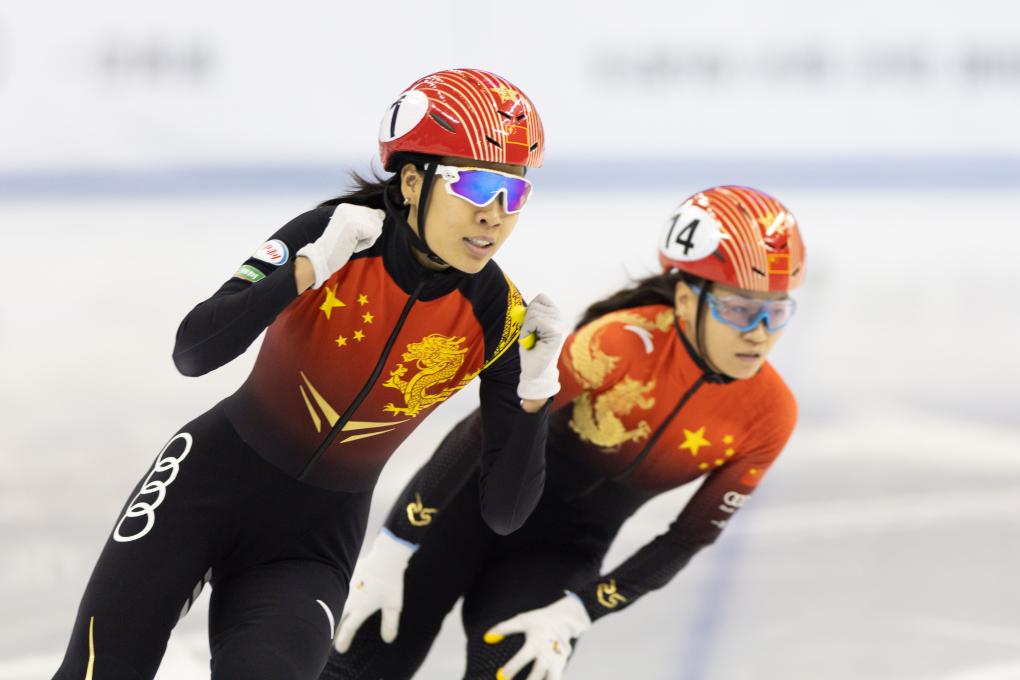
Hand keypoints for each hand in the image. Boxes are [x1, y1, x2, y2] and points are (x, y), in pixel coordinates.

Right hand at [297, 204, 384, 288]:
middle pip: (377, 218)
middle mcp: (348, 208)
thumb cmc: (338, 247)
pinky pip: (374, 234)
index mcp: (346, 207)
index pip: (373, 212)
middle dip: (370, 233)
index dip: (368, 228)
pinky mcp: (354, 225)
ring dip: (368, 239)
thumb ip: (364, 220)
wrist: (322, 257)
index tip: (352, 235)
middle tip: (353, 240)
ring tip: (352, 242)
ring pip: (377, 226)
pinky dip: (366, 243)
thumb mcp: (350, 229)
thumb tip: (382, 214)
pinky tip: (353, 245)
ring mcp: (350, 215)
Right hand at [333, 529, 415, 652]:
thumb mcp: (394, 606)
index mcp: (361, 609)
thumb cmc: (391, 582)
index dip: (343, 640)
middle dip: (331, 630)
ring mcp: (346, 587)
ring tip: (325, 620)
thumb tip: (388, 640)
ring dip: (328, 613)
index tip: (340, 650)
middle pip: (335, 618)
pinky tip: (330, 596)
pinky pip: (335, 589)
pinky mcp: (346, 575)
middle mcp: (350, 600)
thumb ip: (390, 624)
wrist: (385, 558)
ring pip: (333, 603)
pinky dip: (331, 596)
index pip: (349, 628)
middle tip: (327, 639)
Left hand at [483, 593, 590, 679]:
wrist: (564, 619)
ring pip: (551, 679)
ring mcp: (557, 660)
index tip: (500, 676)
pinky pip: (556, 679)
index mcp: (537, 641)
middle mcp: (548, 652)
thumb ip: (504, 628)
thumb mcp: (522, 620)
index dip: (512, 668)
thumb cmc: (539, 620)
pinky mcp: (562, 665)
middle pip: (538, 673)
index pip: (523, 657)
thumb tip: (487, 637)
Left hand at [516, 294, 565, 400]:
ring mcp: (560, 325)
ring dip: (526, 327)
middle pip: (536, 304)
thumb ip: (529, 315)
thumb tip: (521, 307)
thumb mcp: (530, 329)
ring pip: (534, 312)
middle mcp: (561, 320)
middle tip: (531, 336)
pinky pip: (535, 320)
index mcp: (557, 318)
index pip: (541, 298)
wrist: (536, 373)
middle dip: (527, 320)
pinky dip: (527, 330)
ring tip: (532, 340)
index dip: (531, 309)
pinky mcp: (556, 332)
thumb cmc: (532, 352)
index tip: (531, 326)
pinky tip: (531, 342)